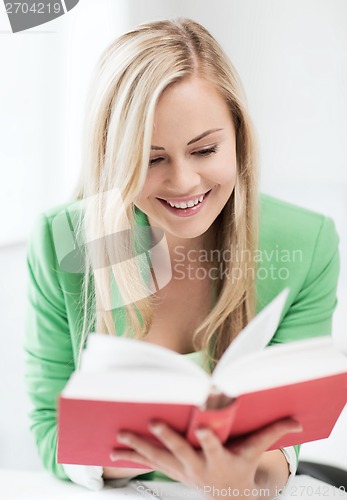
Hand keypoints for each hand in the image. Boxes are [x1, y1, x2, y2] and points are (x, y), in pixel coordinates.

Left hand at [109, 418, 301, 498]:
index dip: (207, 438)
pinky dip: (132, 459)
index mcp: (219, 459)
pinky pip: (148, 464)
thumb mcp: (255, 452)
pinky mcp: (170, 471)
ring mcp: (181, 471)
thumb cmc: (240, 468)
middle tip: (152, 422)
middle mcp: (197, 467)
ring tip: (120, 438)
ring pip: (158, 459)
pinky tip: (113, 454)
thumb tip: (297, 421)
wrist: (226, 497)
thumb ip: (272, 433)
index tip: (199, 424)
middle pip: (180, 452)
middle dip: (167, 438)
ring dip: (139, 448)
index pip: (214, 447)